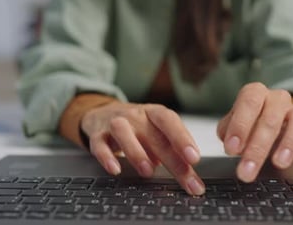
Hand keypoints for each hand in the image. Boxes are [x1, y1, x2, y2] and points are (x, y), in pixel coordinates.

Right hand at [81, 102, 204, 194]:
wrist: (104, 112)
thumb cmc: (138, 126)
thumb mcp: (157, 132)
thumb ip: (173, 151)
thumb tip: (192, 178)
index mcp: (154, 113)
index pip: (170, 122)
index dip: (183, 139)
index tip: (194, 158)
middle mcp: (136, 115)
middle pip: (155, 136)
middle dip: (172, 160)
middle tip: (186, 180)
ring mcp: (115, 123)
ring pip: (124, 133)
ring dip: (137, 152)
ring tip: (148, 172)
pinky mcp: (98, 134)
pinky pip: (99, 144)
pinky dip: (106, 157)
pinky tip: (115, 169)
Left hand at [217, 82, 292, 181]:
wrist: (270, 124)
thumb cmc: (248, 125)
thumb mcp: (231, 127)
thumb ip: (228, 132)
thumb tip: (232, 144)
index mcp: (255, 94)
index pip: (249, 102)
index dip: (240, 125)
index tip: (232, 149)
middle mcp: (278, 99)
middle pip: (271, 118)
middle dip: (257, 147)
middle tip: (247, 170)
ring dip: (289, 144)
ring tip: (279, 164)